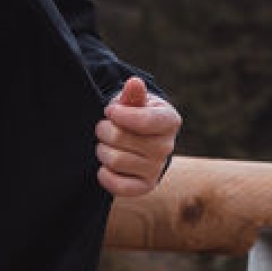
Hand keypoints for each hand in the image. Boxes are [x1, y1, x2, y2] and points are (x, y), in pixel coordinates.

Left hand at [95, 77, 180, 197]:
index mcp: (169, 121)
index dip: (119, 114)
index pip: (144, 120)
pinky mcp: (145, 187)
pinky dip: (105, 175)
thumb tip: (134, 83)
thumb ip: (132, 94)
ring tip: (107, 145)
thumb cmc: (133, 114)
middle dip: (104, 130)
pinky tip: (106, 166)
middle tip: (105, 128)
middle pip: (120, 138)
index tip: (111, 111)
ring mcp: (156, 169)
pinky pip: (118, 186)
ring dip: (102, 150)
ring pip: (115, 160)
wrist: (136, 139)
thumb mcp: (133, 101)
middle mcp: (166, 147)